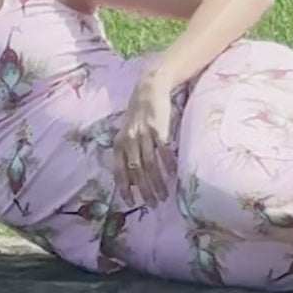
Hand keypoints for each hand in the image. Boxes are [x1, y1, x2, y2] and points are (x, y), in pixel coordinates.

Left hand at [112, 69, 175, 206]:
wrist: (149, 88)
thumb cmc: (138, 115)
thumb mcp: (127, 133)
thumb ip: (127, 153)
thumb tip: (131, 179)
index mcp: (118, 143)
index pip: (119, 170)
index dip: (124, 187)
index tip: (131, 202)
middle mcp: (129, 140)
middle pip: (136, 171)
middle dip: (144, 190)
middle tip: (153, 204)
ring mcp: (143, 134)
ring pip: (149, 164)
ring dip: (157, 182)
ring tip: (164, 195)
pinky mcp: (157, 127)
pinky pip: (163, 149)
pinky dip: (168, 163)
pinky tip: (173, 173)